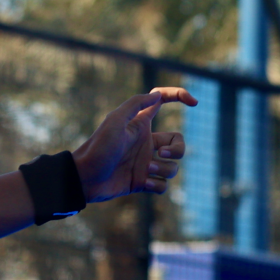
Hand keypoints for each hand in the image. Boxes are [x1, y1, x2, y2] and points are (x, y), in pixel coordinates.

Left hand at [72, 88, 196, 203]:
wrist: (85, 178)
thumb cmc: (98, 148)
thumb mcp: (115, 121)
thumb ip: (136, 105)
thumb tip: (157, 95)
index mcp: (140, 124)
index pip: (163, 102)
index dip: (179, 96)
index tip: (194, 103)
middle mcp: (145, 143)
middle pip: (178, 142)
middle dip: (178, 149)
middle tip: (161, 153)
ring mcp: (144, 163)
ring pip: (172, 166)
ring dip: (164, 169)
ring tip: (147, 170)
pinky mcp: (142, 182)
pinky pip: (163, 185)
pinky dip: (157, 185)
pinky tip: (143, 183)